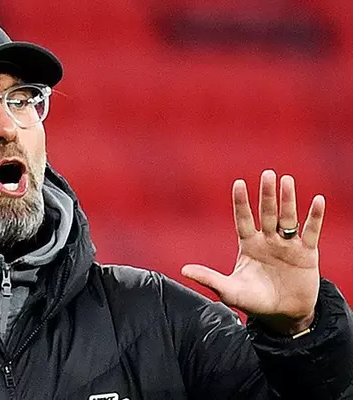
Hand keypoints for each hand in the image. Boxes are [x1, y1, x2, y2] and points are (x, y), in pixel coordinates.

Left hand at [181, 170, 324, 334]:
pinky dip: (314, 216)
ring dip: (288, 200)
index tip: (239, 183)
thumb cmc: (254, 301)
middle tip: (267, 174)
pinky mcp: (307, 253)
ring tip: (287, 180)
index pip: (243, 219)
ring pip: (288, 218)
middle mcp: (268, 240)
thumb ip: (209, 279)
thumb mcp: (230, 291)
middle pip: (267, 213)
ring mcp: (288, 245)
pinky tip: (317, 200)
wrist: (284, 315)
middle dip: (267, 195)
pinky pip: (311, 231)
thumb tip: (184, 270)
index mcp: (248, 245)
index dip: (241, 203)